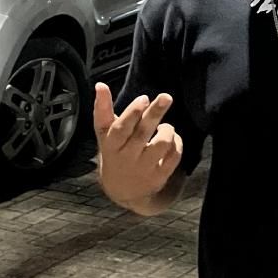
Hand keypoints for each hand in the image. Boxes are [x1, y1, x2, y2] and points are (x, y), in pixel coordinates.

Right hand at [94, 85, 183, 213]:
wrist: (123, 191)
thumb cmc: (115, 153)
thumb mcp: (104, 135)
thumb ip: (102, 110)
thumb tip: (100, 85)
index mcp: (112, 145)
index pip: (120, 128)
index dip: (132, 113)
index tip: (144, 98)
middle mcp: (127, 157)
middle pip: (142, 133)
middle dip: (154, 113)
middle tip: (166, 97)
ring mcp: (144, 168)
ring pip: (161, 144)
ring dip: (167, 130)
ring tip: (165, 126)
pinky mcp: (159, 176)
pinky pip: (174, 156)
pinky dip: (177, 144)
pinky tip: (173, 139)